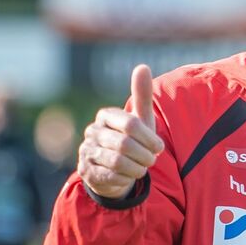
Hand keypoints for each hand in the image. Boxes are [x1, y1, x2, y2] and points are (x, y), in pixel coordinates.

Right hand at [78, 64, 164, 198]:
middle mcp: (92, 132)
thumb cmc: (132, 139)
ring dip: (137, 168)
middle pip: (125, 145)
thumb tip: (142, 66)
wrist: (114, 168)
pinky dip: (126, 178)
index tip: (159, 147)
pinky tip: (129, 175)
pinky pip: (111, 176)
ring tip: (143, 167)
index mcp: (106, 116)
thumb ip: (142, 94)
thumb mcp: (140, 119)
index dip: (149, 138)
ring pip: (118, 162)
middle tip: (152, 160)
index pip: (131, 124)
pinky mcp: (86, 171)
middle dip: (145, 155)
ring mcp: (86, 152)